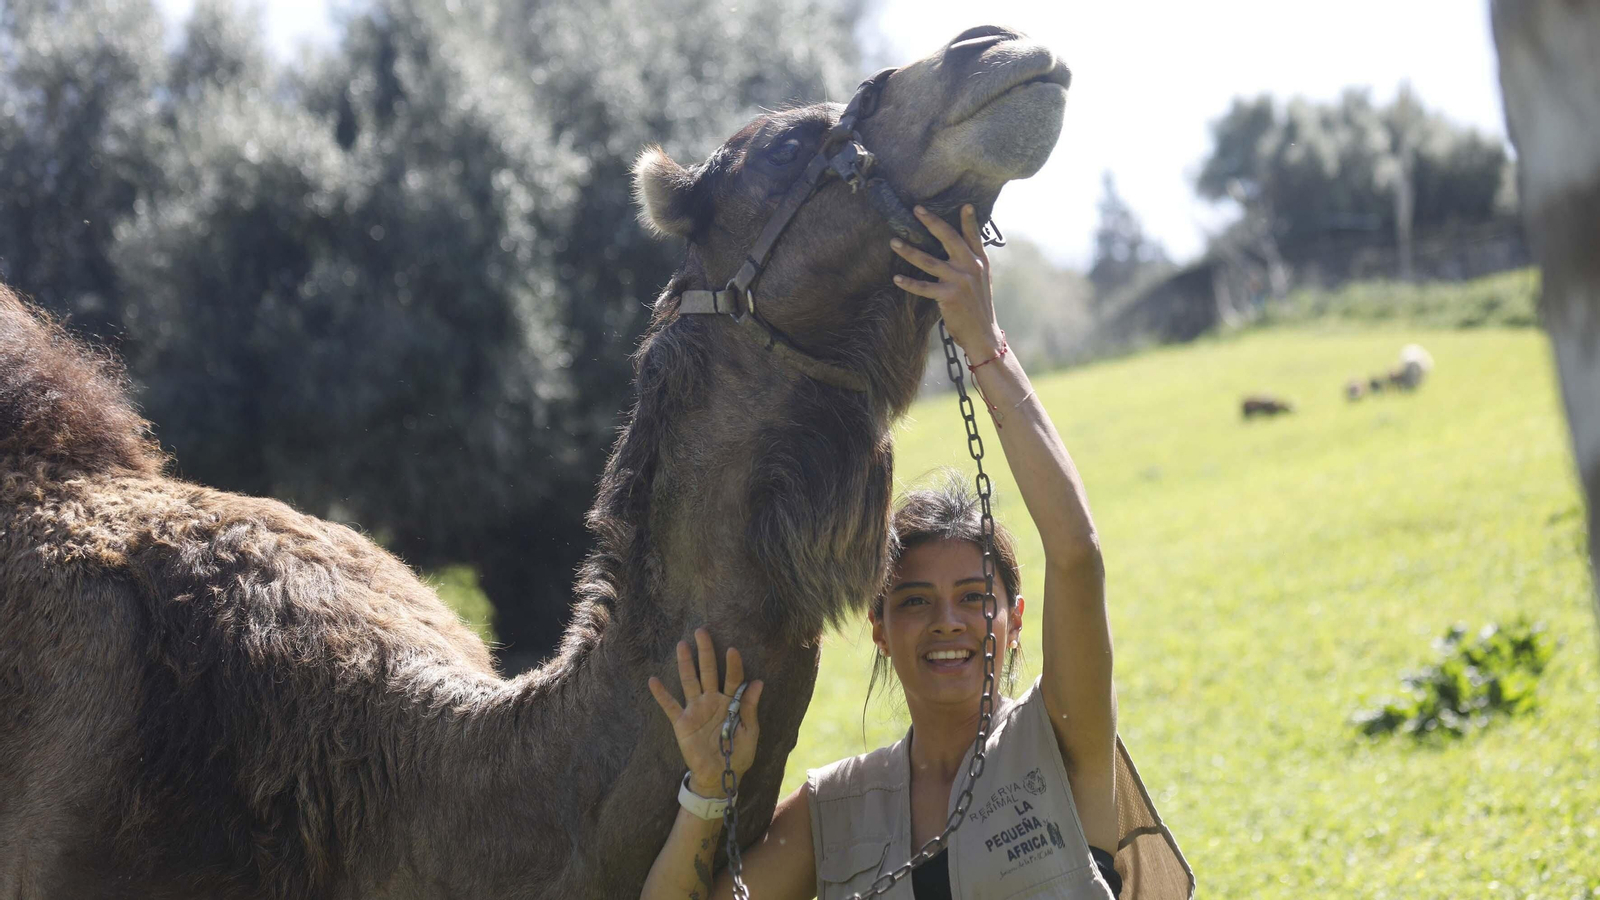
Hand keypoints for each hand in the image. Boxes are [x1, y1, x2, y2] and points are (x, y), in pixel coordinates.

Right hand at [648, 627, 764, 797]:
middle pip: (709, 671)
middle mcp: (712, 700)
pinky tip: (653, 680)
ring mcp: (696, 709)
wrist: (719, 776)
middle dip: (706, 652)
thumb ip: (750, 708)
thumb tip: (757, 682)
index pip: (732, 678)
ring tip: (682, 645)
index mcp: (731, 702)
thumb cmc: (737, 754)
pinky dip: (661, 694)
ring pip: (690, 681)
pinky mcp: (682, 722)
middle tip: (702, 631)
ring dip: (685, 664)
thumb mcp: (750, 732)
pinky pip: (670, 706)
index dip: (733, 665)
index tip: (733, 650)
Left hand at [890, 205, 1004, 359]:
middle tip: (917, 210)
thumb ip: (972, 264)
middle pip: (949, 238)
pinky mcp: (949, 296)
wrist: (983, 334)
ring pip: (929, 261)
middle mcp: (971, 267)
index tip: (964, 204)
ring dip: (909, 251)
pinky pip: (923, 287)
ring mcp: (960, 281)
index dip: (969, 220)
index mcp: (980, 262)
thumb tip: (963, 249)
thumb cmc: (978, 307)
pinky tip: (896, 278)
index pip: (973, 236)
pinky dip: (908, 283)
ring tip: (894, 242)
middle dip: (932, 222)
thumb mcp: (982, 281)